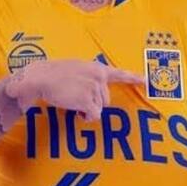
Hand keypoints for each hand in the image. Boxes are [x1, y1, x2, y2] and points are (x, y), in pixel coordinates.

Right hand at [5, 59, 144, 121]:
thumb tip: (93, 93)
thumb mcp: (75, 69)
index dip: (133, 78)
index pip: (119, 73)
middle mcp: (99, 77)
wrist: (40, 78)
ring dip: (87, 110)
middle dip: (93, 103)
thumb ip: (88, 77)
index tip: (146, 81)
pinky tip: (75, 111)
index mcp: (96, 68)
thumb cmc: (53, 75)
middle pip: (105, 99)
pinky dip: (85, 117)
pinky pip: (94, 115)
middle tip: (76, 100)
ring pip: (99, 109)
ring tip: (72, 102)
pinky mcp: (88, 100)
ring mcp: (94, 88)